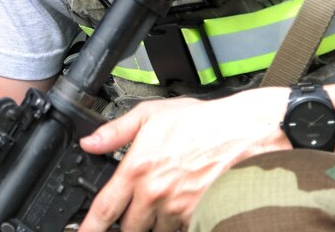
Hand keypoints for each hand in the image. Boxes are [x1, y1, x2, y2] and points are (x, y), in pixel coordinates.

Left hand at [77, 87, 290, 231]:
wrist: (244, 133)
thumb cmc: (200, 123)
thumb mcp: (149, 115)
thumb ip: (115, 132)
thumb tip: (89, 142)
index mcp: (137, 169)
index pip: (105, 208)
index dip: (90, 226)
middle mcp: (155, 195)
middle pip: (129, 227)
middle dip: (126, 223)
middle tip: (131, 210)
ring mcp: (178, 210)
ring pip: (155, 231)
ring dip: (152, 223)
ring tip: (159, 203)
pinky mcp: (200, 217)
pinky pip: (179, 230)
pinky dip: (175, 224)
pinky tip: (180, 205)